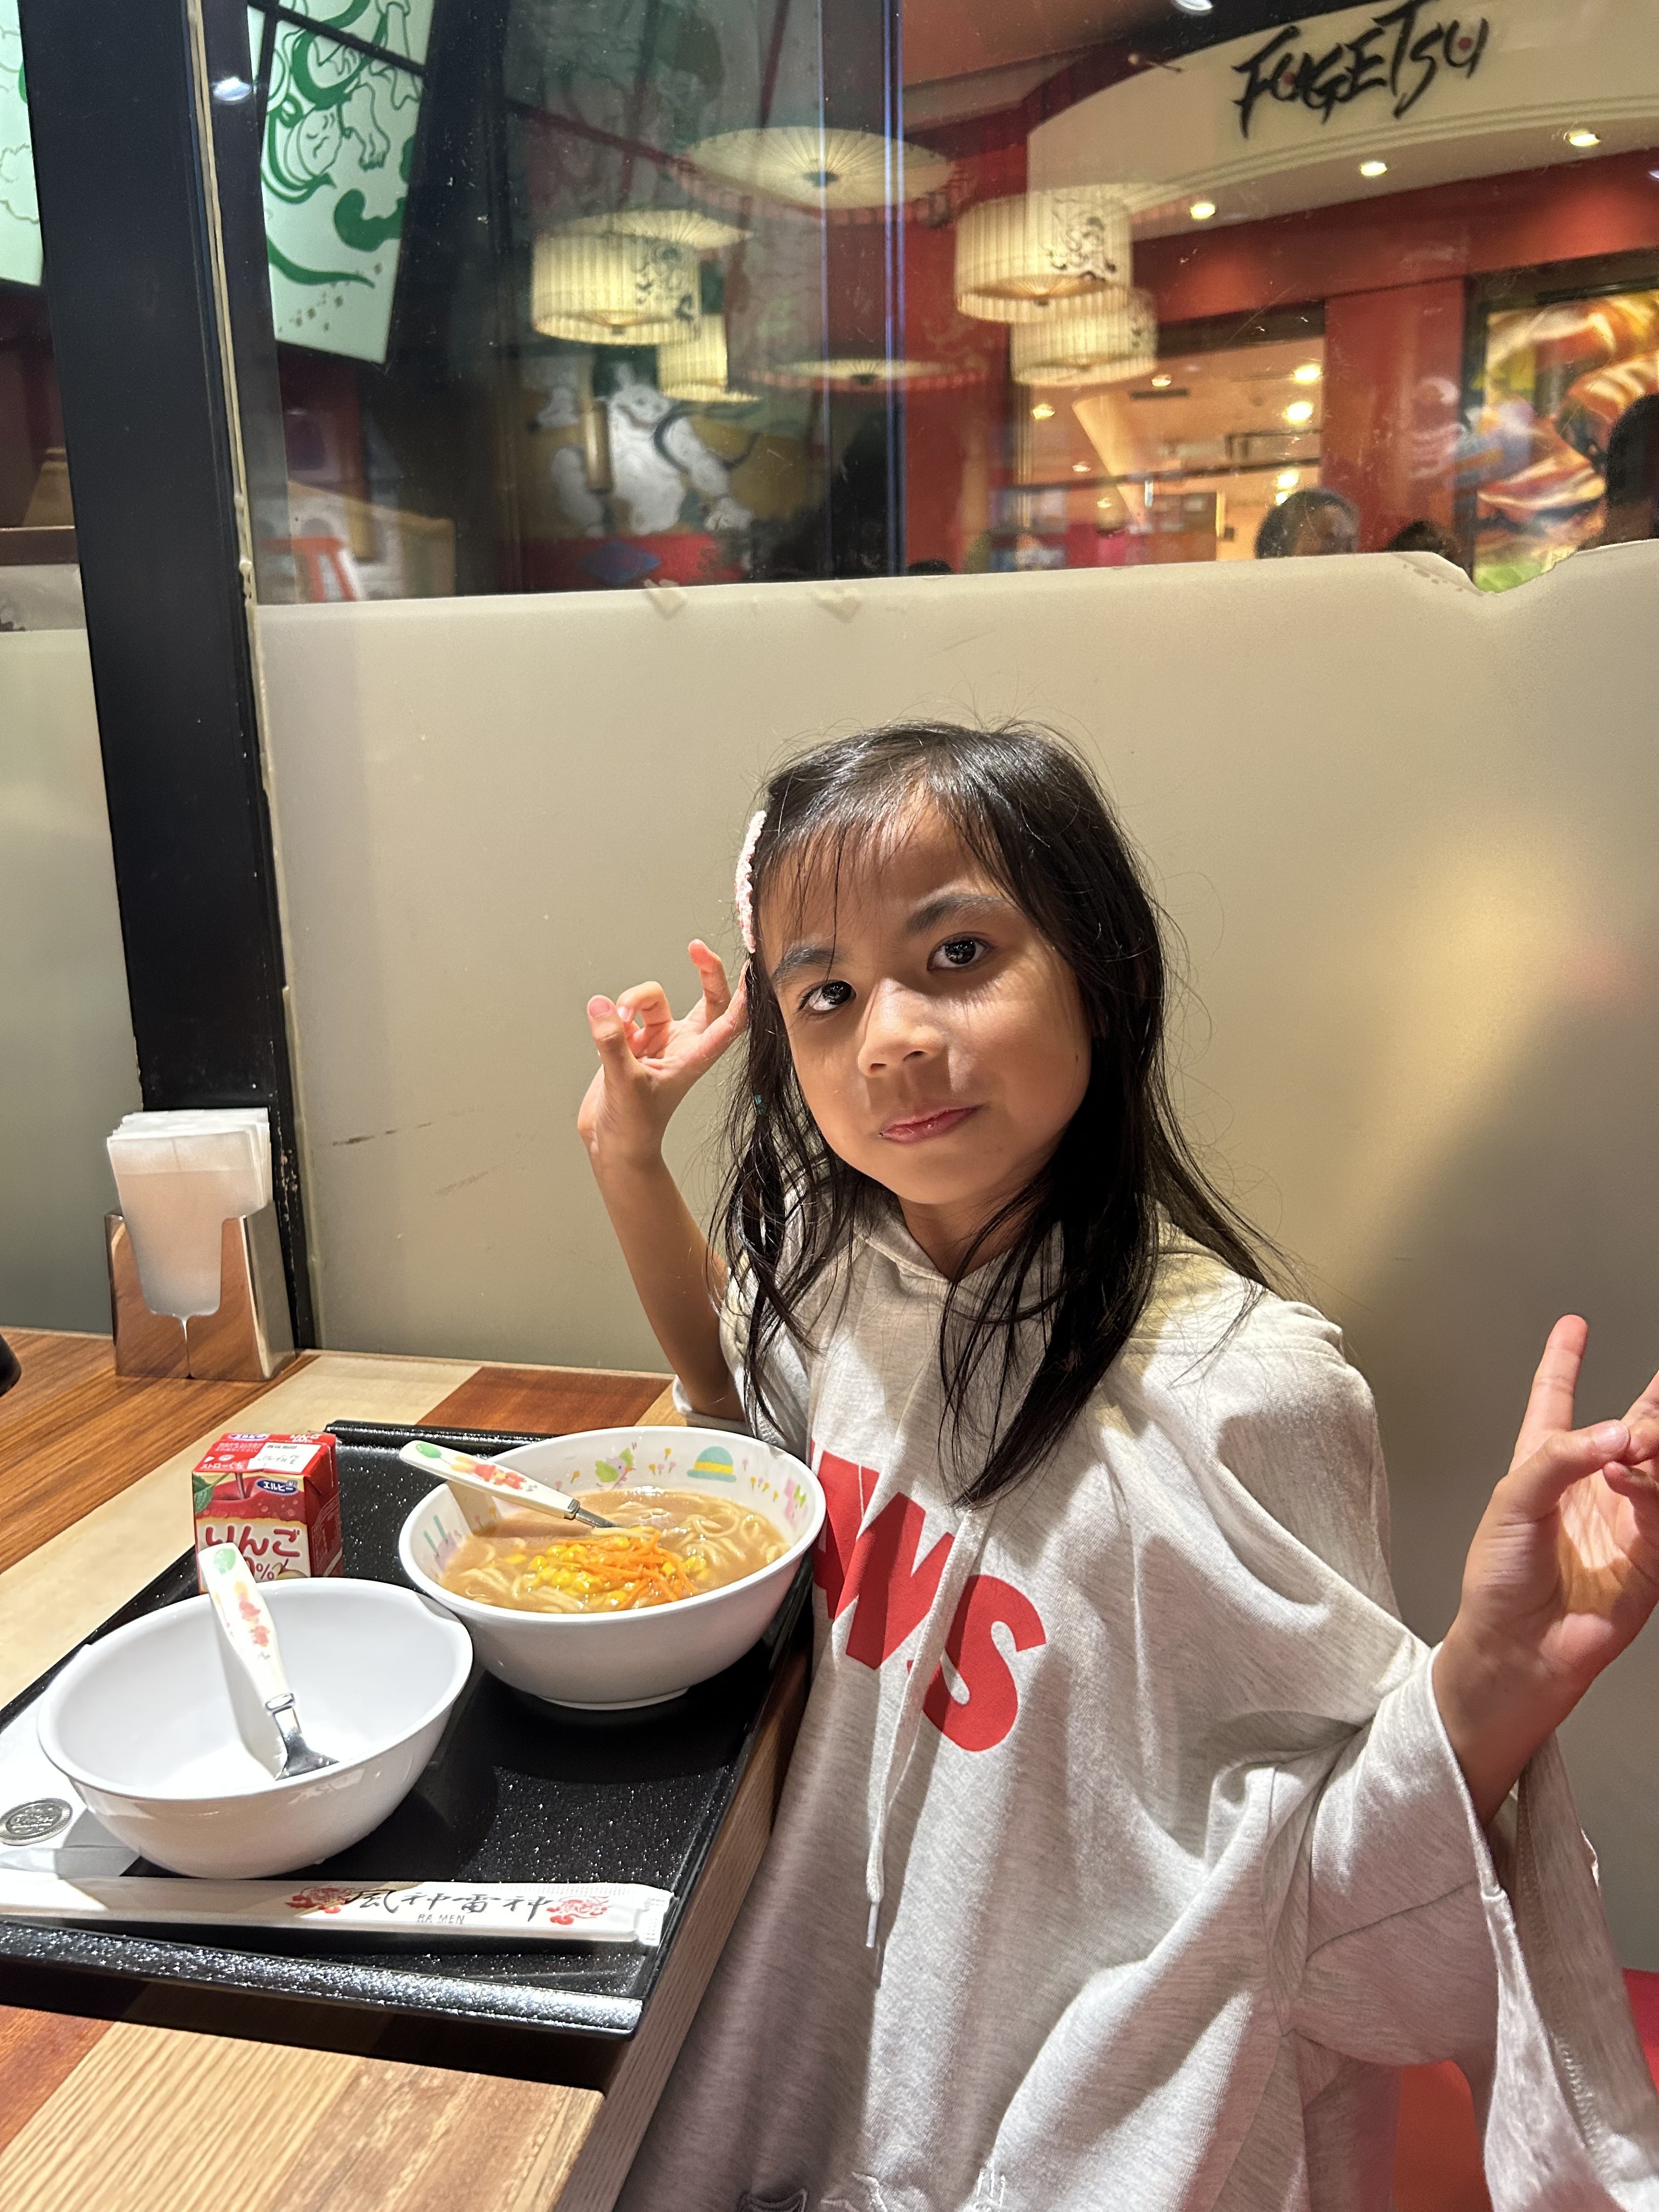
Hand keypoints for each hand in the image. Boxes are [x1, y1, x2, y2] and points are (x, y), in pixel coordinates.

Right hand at [578, 941, 745, 1175]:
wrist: (613, 1144)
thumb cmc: (633, 1126)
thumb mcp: (623, 1083)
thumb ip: (613, 1043)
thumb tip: (603, 1007)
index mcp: (695, 1056)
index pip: (731, 1021)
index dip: (745, 994)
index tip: (752, 966)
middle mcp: (682, 1045)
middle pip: (705, 998)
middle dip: (705, 971)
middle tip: (695, 947)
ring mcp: (659, 1042)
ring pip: (653, 1000)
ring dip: (632, 1001)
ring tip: (615, 1022)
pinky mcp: (634, 1043)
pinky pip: (626, 1013)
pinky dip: (613, 1016)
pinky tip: (605, 1033)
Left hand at [1433, 1316, 1658, 1823]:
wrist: (1518, 1647)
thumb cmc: (1498, 1580)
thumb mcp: (1512, 1502)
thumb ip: (1561, 1458)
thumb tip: (1615, 1434)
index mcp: (1543, 1468)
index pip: (1555, 1402)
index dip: (1564, 1362)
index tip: (1573, 1327)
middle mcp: (1588, 1488)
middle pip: (1630, 1428)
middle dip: (1652, 1403)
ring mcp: (1624, 1519)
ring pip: (1657, 1462)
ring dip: (1653, 1440)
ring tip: (1642, 1438)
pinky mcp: (1651, 1553)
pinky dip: (1656, 1483)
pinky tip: (1637, 1471)